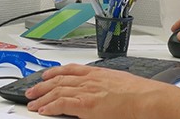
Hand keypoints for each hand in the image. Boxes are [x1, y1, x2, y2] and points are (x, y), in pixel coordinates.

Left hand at [25, 63, 175, 117]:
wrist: (148, 98)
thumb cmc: (140, 93)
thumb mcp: (119, 82)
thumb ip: (106, 85)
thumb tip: (103, 92)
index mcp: (97, 73)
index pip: (70, 69)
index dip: (54, 72)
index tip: (46, 75)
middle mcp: (90, 79)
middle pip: (59, 79)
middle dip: (42, 85)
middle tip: (31, 91)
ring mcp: (87, 91)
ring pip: (57, 90)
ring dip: (42, 97)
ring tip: (32, 103)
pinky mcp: (87, 105)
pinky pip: (62, 104)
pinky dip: (50, 107)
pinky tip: (43, 111)